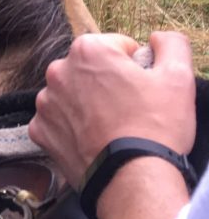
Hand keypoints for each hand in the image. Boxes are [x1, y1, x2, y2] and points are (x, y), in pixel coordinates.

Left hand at [28, 31, 195, 188]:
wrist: (132, 180)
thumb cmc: (155, 127)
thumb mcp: (178, 77)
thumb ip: (171, 44)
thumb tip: (158, 38)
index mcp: (88, 49)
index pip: (117, 47)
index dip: (136, 67)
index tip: (144, 89)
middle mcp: (58, 70)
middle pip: (91, 70)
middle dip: (109, 84)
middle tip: (131, 110)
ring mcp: (46, 101)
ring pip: (73, 95)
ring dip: (89, 105)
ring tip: (113, 128)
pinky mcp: (40, 130)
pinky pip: (58, 122)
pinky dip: (73, 129)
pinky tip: (94, 140)